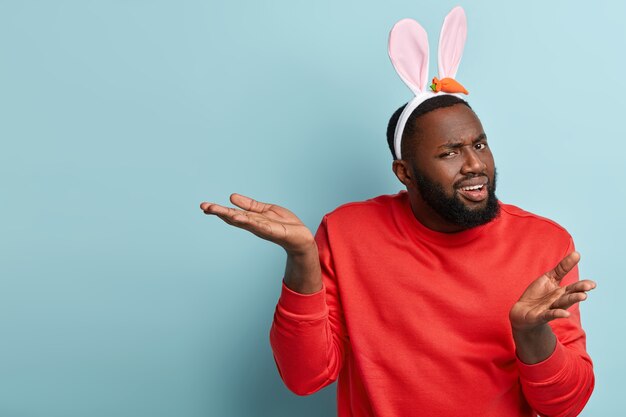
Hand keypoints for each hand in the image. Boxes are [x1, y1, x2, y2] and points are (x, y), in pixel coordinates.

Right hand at [200, 193, 314, 255]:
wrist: (301, 236)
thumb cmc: (284, 224)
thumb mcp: (265, 210)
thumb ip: (250, 205)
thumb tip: (231, 197)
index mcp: (251, 219)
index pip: (231, 213)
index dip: (218, 210)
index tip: (204, 206)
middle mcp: (254, 225)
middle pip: (233, 217)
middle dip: (219, 212)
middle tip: (204, 207)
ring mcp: (263, 228)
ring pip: (244, 221)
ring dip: (230, 216)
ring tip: (218, 210)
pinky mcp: (273, 231)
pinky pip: (259, 225)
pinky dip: (249, 221)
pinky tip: (239, 217)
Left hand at [509, 251, 595, 332]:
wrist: (523, 313)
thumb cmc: (538, 295)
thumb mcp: (549, 278)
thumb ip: (562, 268)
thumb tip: (577, 253)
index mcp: (561, 291)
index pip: (573, 286)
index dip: (582, 284)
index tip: (593, 284)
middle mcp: (558, 300)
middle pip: (570, 294)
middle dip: (579, 290)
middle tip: (590, 286)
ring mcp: (551, 308)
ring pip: (562, 303)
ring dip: (572, 299)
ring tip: (583, 296)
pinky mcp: (541, 315)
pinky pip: (550, 314)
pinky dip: (558, 314)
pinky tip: (566, 314)